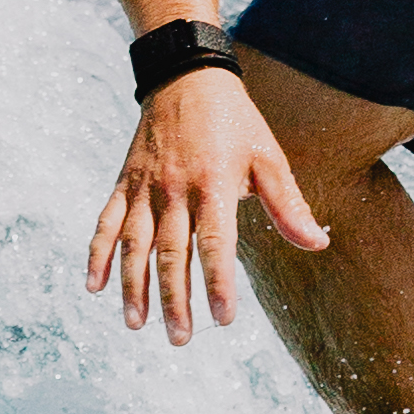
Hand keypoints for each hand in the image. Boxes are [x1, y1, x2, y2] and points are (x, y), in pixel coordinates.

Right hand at [85, 68, 328, 338]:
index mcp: (214, 184)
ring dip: (133, 286)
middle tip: (180, 338)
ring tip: (136, 324)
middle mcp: (174, 189)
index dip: (218, 282)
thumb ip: (288, 204)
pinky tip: (95, 286)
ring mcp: (144, 187)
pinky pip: (106, 222)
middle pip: (171, 253)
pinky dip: (98, 254)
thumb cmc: (235, 121)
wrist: (185, 75)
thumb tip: (318, 243)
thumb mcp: (268, 156)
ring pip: (134, 244)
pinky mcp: (124, 183)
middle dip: (174, 299)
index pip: (215, 244)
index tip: (223, 318)